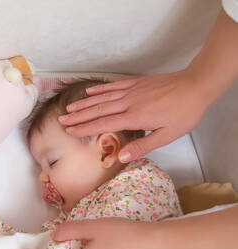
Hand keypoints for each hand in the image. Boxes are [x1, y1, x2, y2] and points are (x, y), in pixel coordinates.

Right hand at [58, 70, 207, 162]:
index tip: (69, 131)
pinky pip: (112, 86)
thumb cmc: (184, 113)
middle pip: (97, 110)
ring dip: (84, 103)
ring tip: (69, 108)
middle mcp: (128, 103)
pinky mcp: (136, 83)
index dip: (84, 128)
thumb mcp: (167, 136)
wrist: (196, 85)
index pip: (103, 124)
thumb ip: (142, 146)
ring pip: (102, 98)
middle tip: (61, 120)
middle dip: (78, 116)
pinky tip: (89, 91)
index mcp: (134, 117)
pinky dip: (99, 89)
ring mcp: (131, 91)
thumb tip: (120, 156)